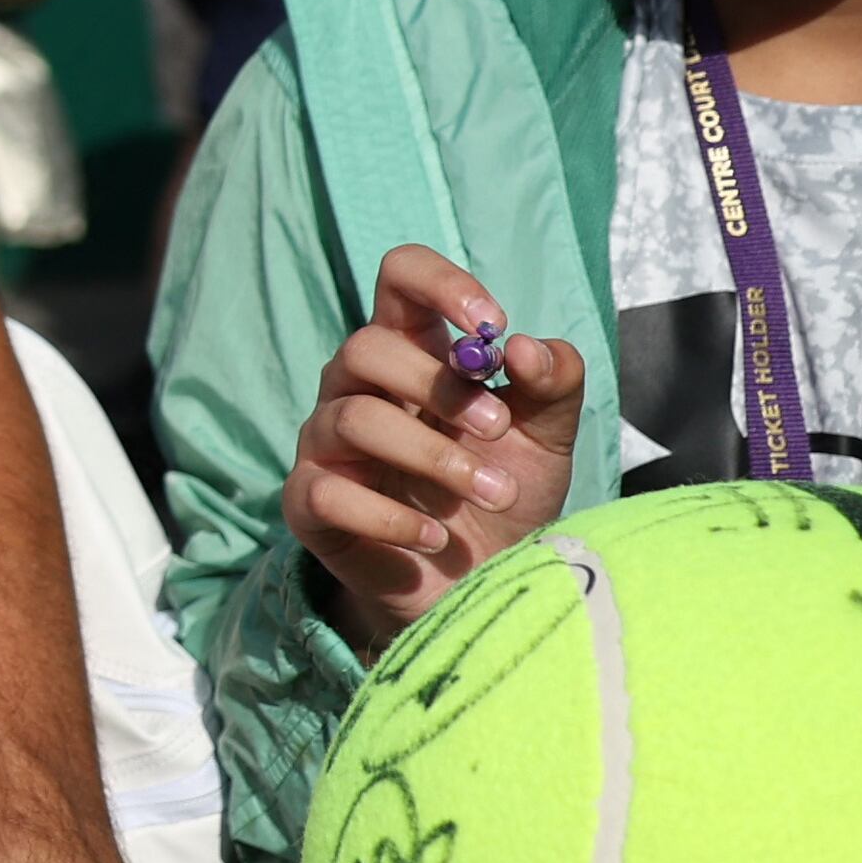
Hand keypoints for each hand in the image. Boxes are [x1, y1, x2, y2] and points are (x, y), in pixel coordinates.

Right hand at [284, 245, 582, 653]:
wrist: (481, 584)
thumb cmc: (505, 491)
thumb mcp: (548, 436)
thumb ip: (553, 384)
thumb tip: (525, 347)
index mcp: (412, 352)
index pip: (400, 278)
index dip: (439, 284)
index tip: (490, 324)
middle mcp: (357, 387)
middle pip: (367, 348)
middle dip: (439, 387)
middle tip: (499, 427)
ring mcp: (326, 444)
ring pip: (354, 418)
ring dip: (432, 455)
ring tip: (491, 491)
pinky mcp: (308, 503)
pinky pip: (327, 492)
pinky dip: (390, 517)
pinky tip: (435, 536)